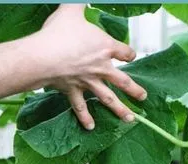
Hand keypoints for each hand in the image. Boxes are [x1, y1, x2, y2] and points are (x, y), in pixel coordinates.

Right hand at [37, 4, 145, 129]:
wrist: (43, 56)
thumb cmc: (60, 33)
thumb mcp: (72, 10)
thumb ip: (79, 3)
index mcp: (105, 47)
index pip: (125, 52)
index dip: (129, 53)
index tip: (131, 56)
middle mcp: (101, 67)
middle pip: (123, 81)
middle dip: (135, 90)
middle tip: (144, 97)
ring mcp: (88, 82)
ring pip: (107, 98)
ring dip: (119, 109)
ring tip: (130, 119)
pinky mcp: (74, 91)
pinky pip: (80, 107)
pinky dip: (85, 117)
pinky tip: (90, 127)